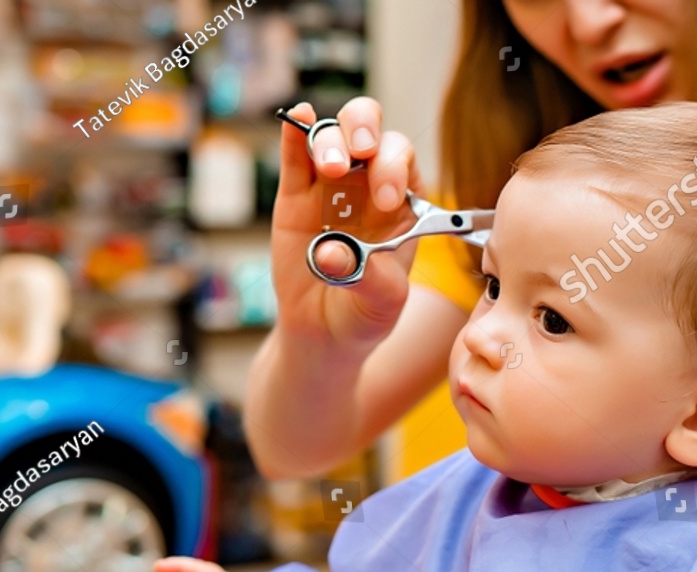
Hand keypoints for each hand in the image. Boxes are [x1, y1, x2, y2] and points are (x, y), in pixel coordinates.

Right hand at [271, 98, 426, 353]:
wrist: (323, 330)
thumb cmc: (364, 312)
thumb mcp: (382, 303)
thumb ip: (369, 277)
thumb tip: (330, 253)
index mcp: (402, 203)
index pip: (402, 163)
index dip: (395, 168)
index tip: (385, 199)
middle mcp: (367, 184)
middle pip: (371, 132)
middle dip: (366, 130)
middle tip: (362, 151)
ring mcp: (329, 185)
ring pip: (331, 136)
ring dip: (331, 140)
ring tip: (330, 168)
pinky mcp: (294, 194)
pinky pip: (294, 155)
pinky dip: (295, 131)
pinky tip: (298, 116)